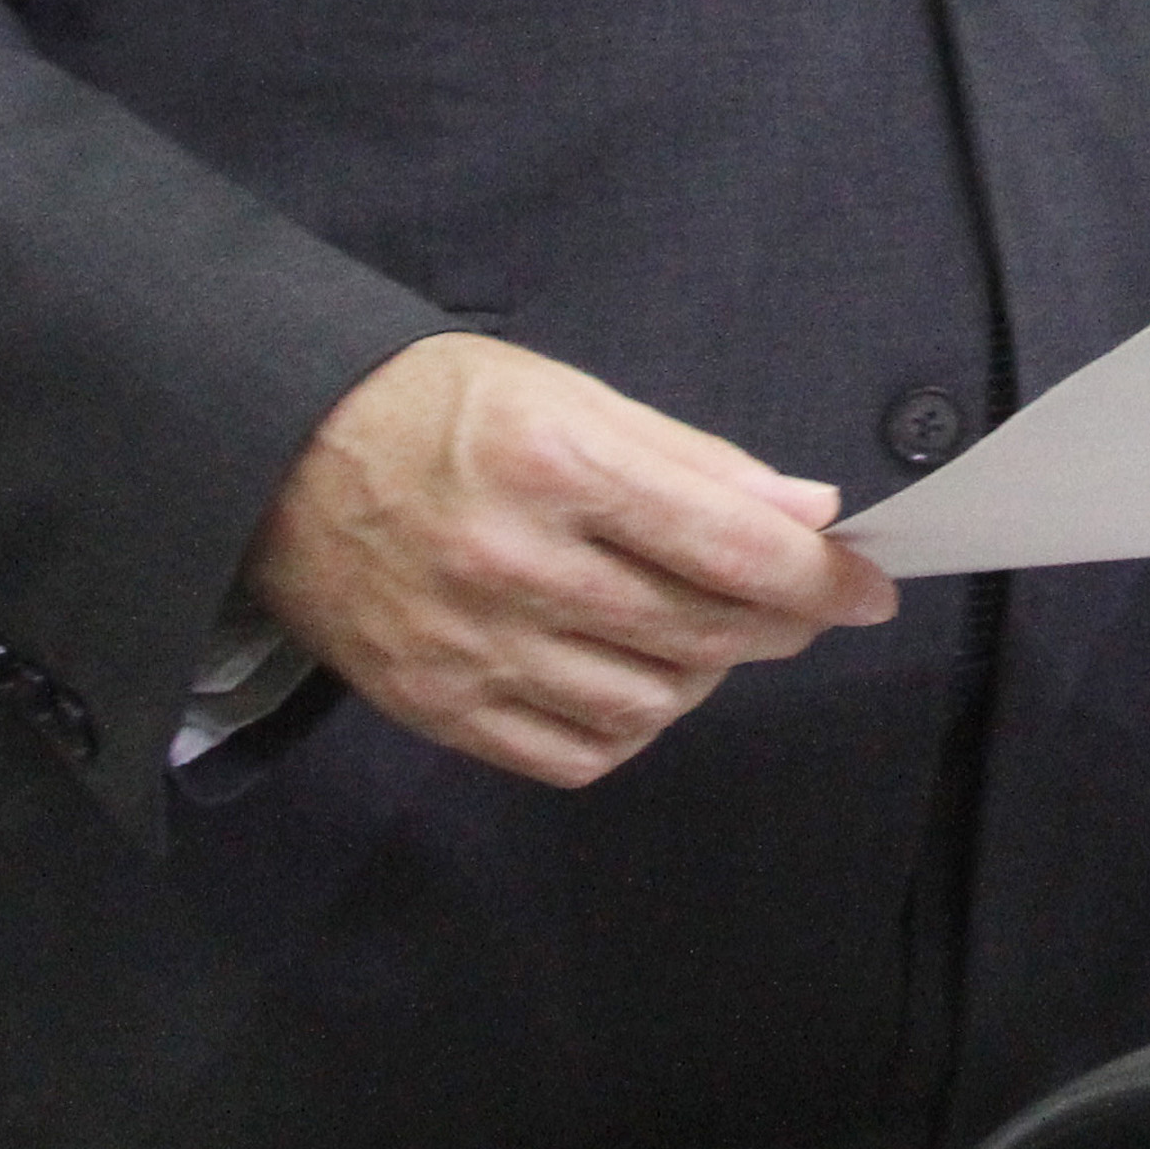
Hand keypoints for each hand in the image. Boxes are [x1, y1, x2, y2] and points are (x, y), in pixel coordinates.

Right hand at [246, 332, 901, 788]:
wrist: (281, 462)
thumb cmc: (439, 411)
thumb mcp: (572, 395)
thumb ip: (695, 462)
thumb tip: (805, 512)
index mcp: (554, 463)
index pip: (728, 544)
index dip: (819, 576)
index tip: (868, 587)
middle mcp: (511, 563)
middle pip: (699, 630)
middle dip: (778, 623)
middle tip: (800, 604)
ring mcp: (468, 646)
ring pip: (648, 704)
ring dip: (708, 677)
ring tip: (709, 632)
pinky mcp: (436, 708)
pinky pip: (574, 754)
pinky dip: (633, 727)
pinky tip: (640, 679)